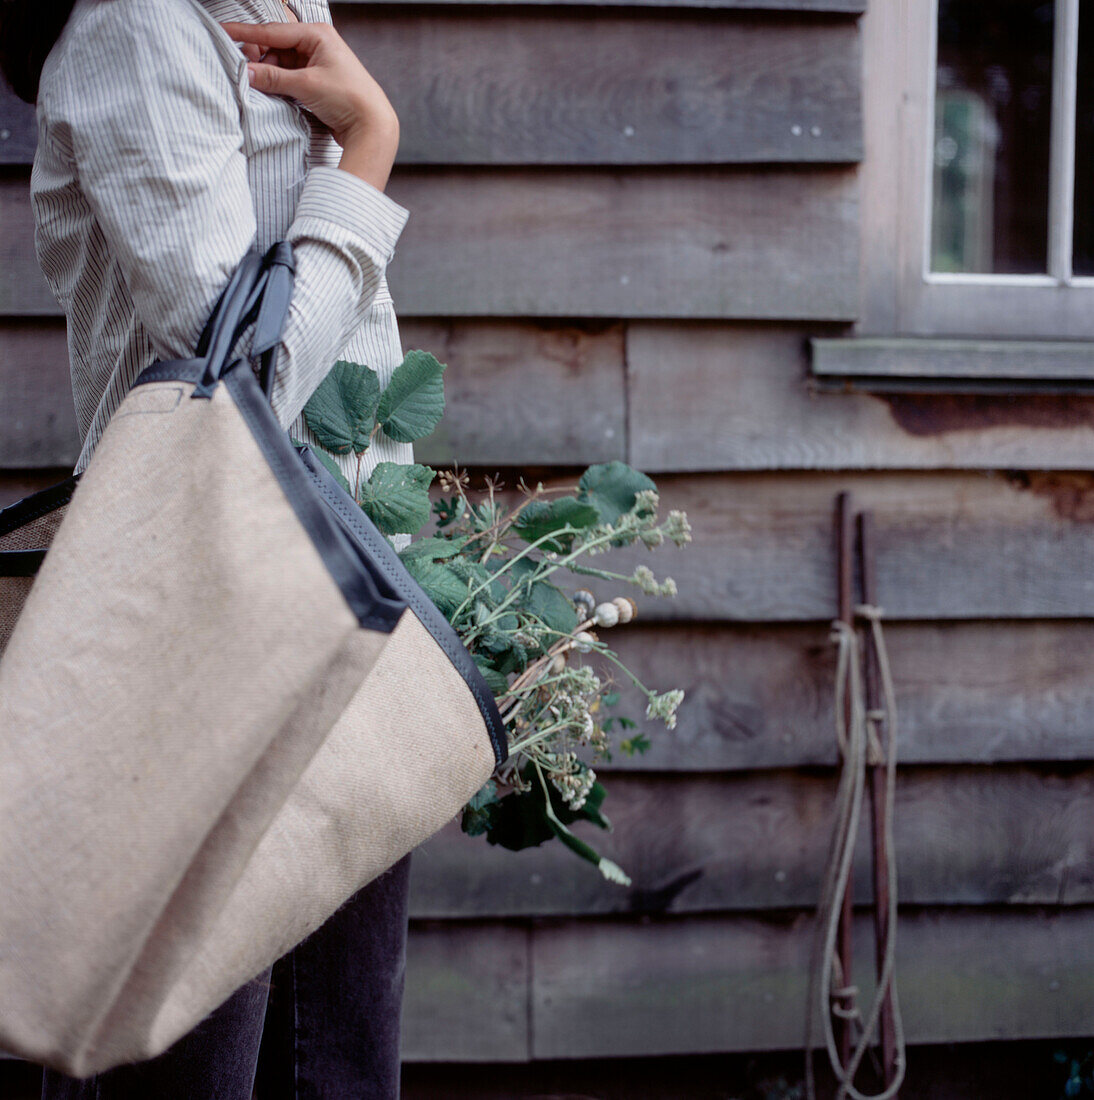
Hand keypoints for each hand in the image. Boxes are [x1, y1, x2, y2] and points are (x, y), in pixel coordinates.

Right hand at [218, 20, 399, 157]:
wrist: (373, 127)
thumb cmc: (348, 99)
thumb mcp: (306, 85)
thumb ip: (272, 78)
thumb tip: (245, 73)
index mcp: (318, 34)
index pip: (273, 30)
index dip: (246, 33)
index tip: (224, 32)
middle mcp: (318, 45)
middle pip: (276, 46)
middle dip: (260, 58)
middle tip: (245, 72)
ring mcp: (318, 63)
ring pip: (281, 63)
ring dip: (269, 74)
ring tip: (259, 85)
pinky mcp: (318, 82)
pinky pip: (290, 77)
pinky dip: (279, 83)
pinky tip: (272, 91)